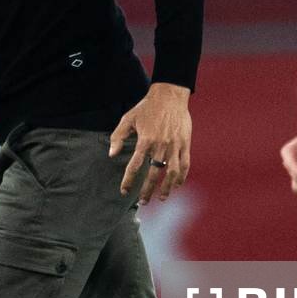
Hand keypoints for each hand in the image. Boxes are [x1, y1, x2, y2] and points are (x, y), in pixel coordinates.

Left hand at [109, 83, 191, 202]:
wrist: (170, 95)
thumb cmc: (147, 107)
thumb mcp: (128, 119)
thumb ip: (118, 137)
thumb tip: (111, 155)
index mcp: (145, 140)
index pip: (134, 166)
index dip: (128, 181)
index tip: (124, 191)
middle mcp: (160, 146)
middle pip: (154, 174)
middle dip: (147, 191)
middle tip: (143, 202)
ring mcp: (174, 146)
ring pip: (171, 173)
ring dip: (166, 188)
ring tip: (161, 198)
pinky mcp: (185, 144)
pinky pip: (185, 165)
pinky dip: (181, 177)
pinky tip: (176, 185)